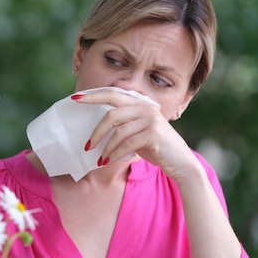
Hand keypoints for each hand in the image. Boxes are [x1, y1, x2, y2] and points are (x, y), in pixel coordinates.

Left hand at [74, 90, 199, 181]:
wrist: (181, 163)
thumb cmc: (155, 148)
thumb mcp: (138, 132)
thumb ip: (124, 123)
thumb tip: (97, 125)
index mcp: (141, 104)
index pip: (113, 94)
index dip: (94, 95)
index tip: (76, 98)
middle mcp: (146, 108)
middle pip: (112, 114)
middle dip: (96, 131)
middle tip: (86, 145)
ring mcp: (151, 120)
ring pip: (118, 132)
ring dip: (106, 148)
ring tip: (100, 159)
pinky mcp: (153, 134)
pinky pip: (127, 144)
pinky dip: (115, 154)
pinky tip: (109, 161)